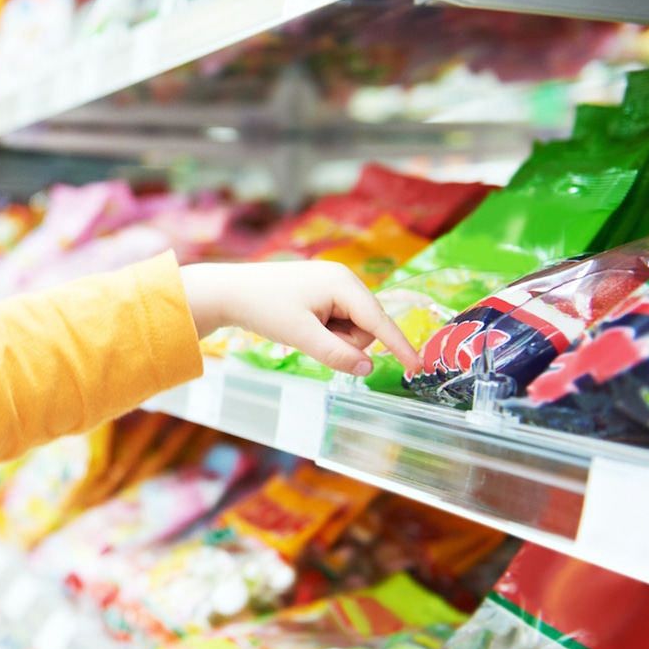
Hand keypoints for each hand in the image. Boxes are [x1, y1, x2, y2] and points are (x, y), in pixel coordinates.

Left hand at [179, 261, 421, 376]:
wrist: (230, 291)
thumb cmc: (264, 307)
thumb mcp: (301, 336)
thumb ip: (336, 354)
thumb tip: (368, 368)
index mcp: (343, 284)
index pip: (380, 321)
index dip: (400, 347)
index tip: (418, 368)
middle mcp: (344, 280)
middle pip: (366, 328)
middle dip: (343, 342)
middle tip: (309, 336)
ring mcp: (334, 285)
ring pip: (352, 329)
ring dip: (331, 338)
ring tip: (301, 328)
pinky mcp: (324, 293)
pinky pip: (337, 323)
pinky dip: (323, 332)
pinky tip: (301, 324)